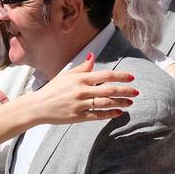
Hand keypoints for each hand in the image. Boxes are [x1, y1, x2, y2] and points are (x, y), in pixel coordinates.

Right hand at [20, 54, 136, 124]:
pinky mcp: (78, 117)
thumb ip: (83, 67)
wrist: (38, 106)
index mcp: (80, 79)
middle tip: (136, 91)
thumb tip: (93, 56)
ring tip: (130, 102)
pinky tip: (118, 113)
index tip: (131, 77)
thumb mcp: (67, 75)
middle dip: (125, 91)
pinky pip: (97, 115)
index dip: (120, 76)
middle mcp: (81, 91)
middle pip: (109, 90)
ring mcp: (80, 105)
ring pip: (105, 103)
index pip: (105, 75)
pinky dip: (109, 114)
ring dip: (120, 103)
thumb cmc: (53, 89)